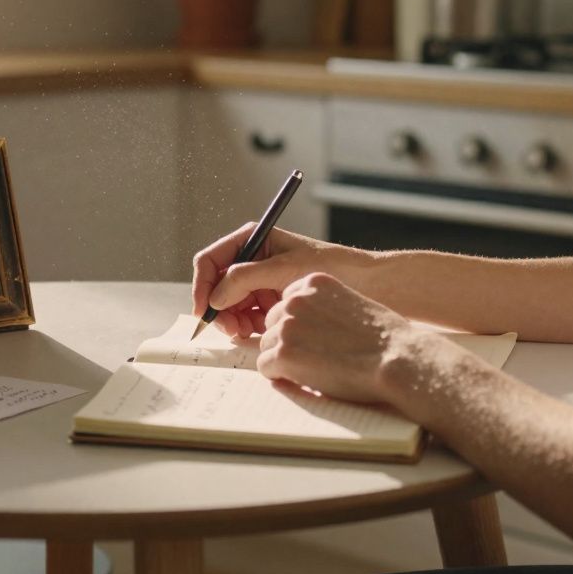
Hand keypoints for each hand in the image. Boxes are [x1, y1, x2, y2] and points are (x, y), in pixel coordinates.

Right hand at [191, 224, 368, 337]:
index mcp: (253, 240)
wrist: (369, 284)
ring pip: (229, 306)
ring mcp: (260, 283)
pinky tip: (258, 334)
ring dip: (232, 321)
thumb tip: (215, 297)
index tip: (204, 311)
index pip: (211, 260)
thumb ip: (246, 278)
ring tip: (248, 333)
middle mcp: (252, 260)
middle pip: (216, 287)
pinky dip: (247, 327)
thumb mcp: (286, 268)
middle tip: (231, 330)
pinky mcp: (270, 303)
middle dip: (219, 309)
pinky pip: (246, 317)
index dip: (203, 285)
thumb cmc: (333, 265)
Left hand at [255, 273, 469, 420]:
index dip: (298, 325)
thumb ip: (325, 307)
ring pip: (266, 345)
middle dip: (288, 342)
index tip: (314, 339)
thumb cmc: (385, 337)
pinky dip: (280, 376)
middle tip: (313, 359)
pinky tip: (303, 380)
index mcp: (314, 281)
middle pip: (272, 323)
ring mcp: (287, 325)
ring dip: (284, 360)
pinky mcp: (284, 353)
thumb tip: (308, 327)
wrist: (396, 359)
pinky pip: (265, 367)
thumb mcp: (352, 304)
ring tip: (312, 370)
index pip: (287, 302)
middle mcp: (295, 298)